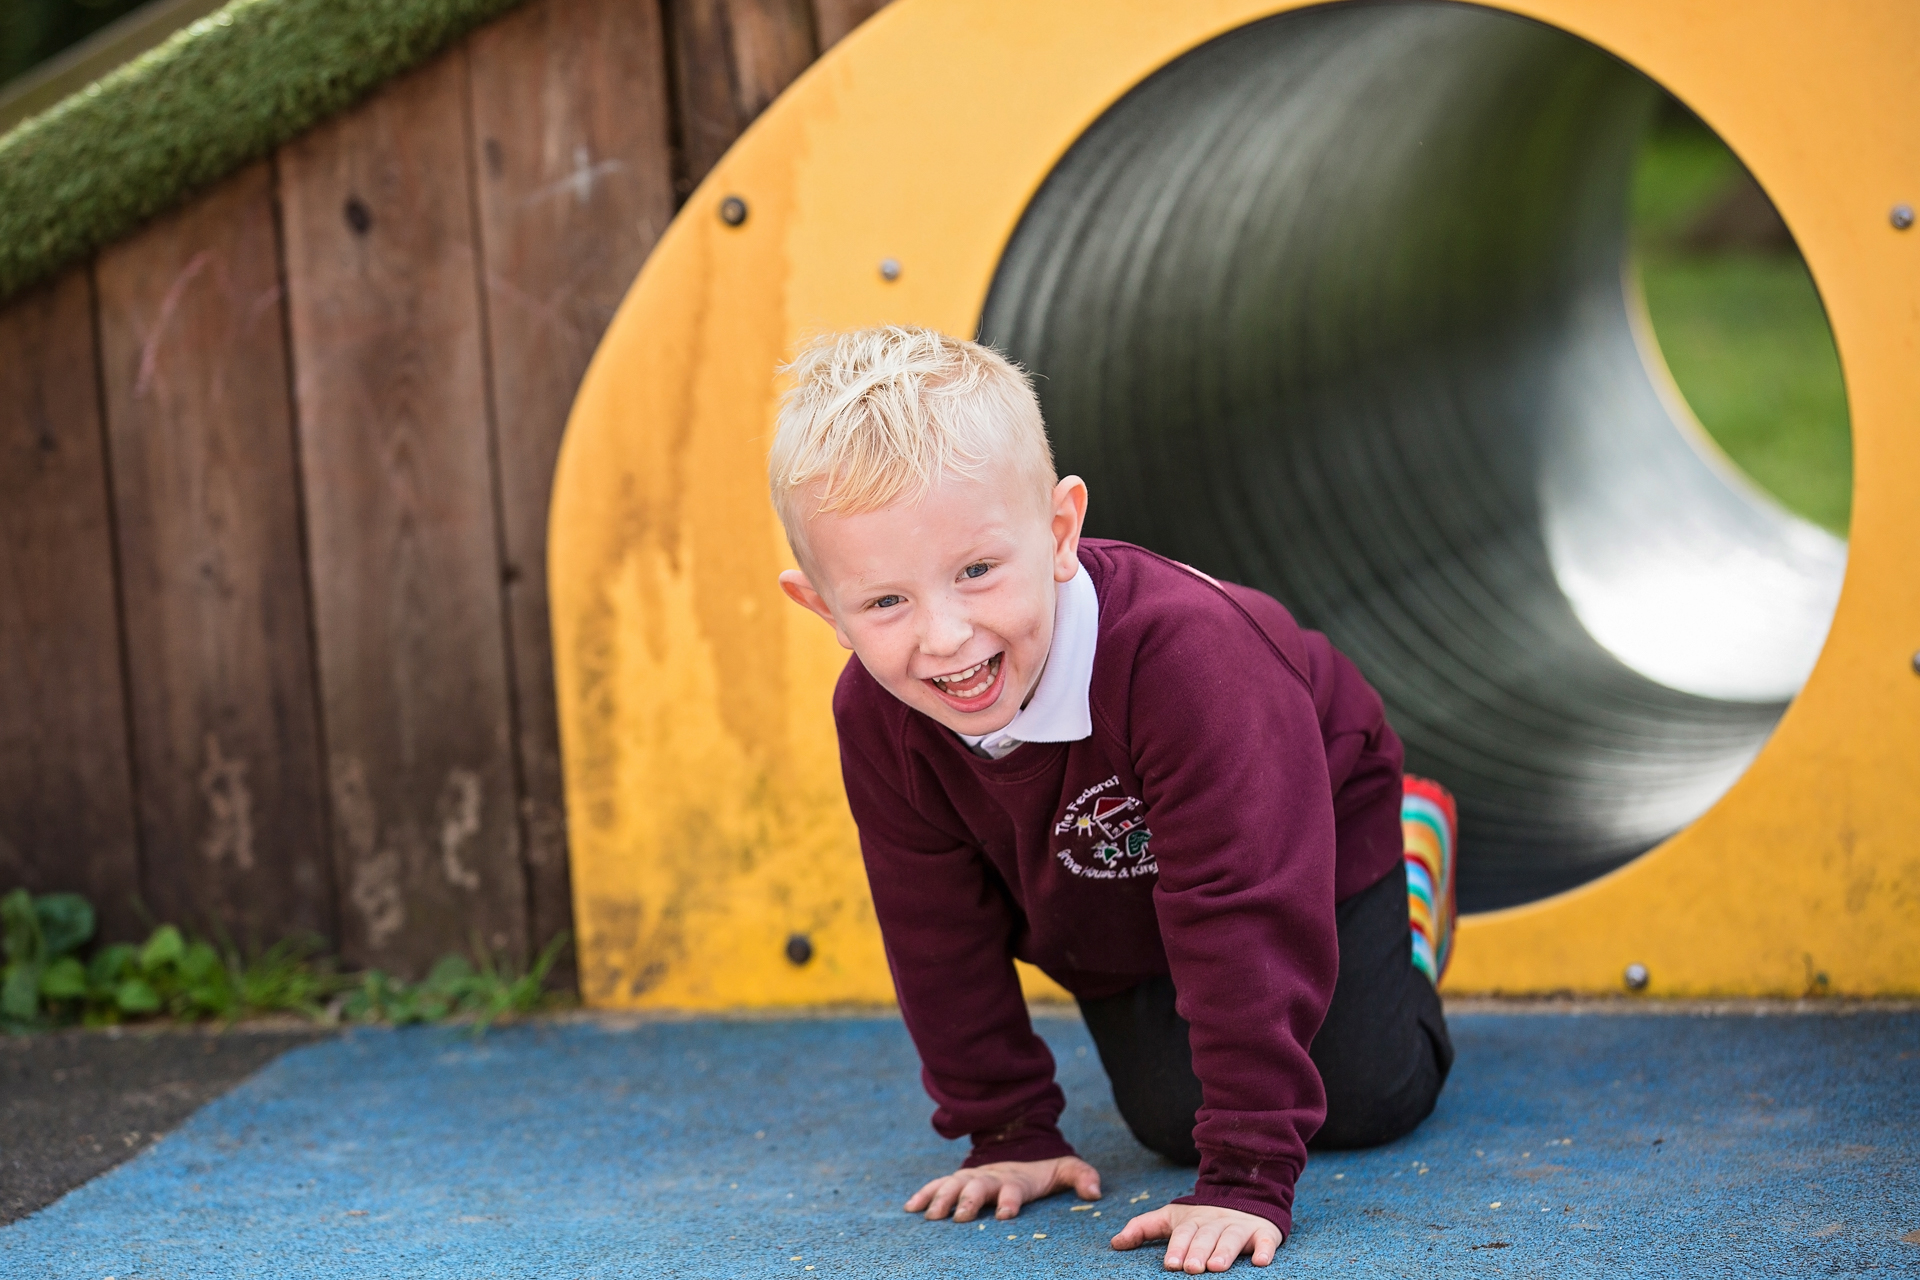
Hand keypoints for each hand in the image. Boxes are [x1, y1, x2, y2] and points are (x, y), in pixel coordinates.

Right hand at [904, 1155, 1101, 1221]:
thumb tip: (1096, 1192)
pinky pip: (937, 1185)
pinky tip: (910, 1208)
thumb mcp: (1065, 1168)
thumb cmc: (1041, 1168)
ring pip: (953, 1185)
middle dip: (968, 1201)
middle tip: (959, 1216)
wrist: (1017, 1145)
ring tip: (931, 1215)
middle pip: (977, 1188)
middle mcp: (990, 1178)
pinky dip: (924, 1194)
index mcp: (1016, 1180)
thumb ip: (1082, 1176)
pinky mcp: (958, 1180)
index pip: (1013, 1190)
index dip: (1010, 1201)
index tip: (1005, 1214)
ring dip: (941, 1198)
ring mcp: (971, 1178)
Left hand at [1111, 1202, 1283, 1271]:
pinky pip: (1266, 1240)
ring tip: (1216, 1266)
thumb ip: (1144, 1228)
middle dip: (1198, 1251)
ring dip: (1225, 1251)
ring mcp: (1240, 1226)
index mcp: (1194, 1220)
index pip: (1184, 1233)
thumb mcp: (1172, 1219)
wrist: (1244, 1197)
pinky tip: (1261, 1261)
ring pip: (1232, 1238)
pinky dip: (1265, 1249)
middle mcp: (1217, 1222)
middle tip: (1192, 1268)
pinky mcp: (1263, 1232)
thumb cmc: (1202, 1219)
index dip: (1177, 1247)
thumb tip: (1115, 1243)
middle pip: (1206, 1236)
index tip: (1171, 1263)